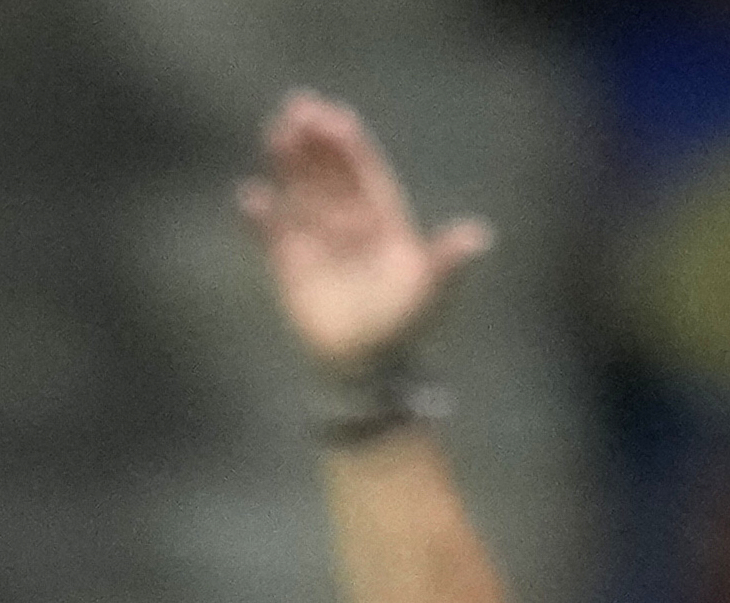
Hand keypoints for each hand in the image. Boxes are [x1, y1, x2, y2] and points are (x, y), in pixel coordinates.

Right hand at [241, 87, 495, 375]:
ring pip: (302, 196)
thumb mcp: (430, 294)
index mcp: (384, 223)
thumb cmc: (403, 329)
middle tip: (298, 106)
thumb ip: (447, 263)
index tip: (336, 117)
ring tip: (275, 132)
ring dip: (289, 166)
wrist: (367, 369)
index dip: (350, 147)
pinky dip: (262, 219)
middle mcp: (350, 226)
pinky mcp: (291, 269)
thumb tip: (478, 236)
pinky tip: (251, 196)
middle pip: (330, 176)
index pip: (365, 175)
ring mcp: (319, 245)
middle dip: (315, 144)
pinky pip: (274, 237)